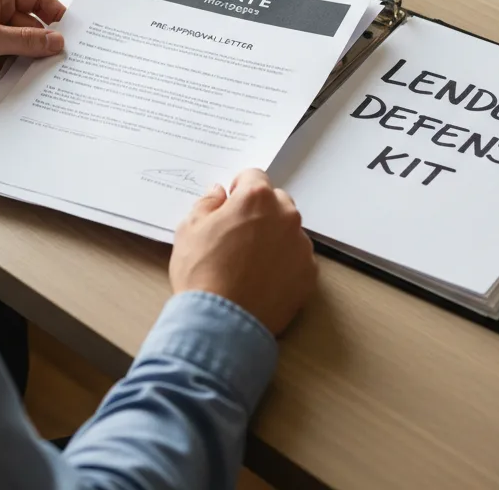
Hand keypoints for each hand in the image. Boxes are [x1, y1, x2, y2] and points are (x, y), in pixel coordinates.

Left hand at [0, 0, 65, 95]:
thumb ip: (26, 41)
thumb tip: (58, 41)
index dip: (55, 13)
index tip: (71, 33)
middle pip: (30, 25)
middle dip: (35, 45)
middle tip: (50, 63)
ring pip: (17, 46)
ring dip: (14, 61)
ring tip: (5, 70)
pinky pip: (2, 59)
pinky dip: (0, 69)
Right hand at [169, 169, 317, 335]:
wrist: (221, 322)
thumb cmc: (202, 271)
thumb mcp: (189, 228)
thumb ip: (207, 203)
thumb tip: (218, 194)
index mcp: (257, 198)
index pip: (253, 176)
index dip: (238, 189)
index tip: (229, 205)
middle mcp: (286, 217)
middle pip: (276, 200)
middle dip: (259, 210)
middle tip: (237, 233)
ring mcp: (301, 247)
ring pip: (288, 230)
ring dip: (273, 236)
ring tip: (249, 260)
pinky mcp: (309, 275)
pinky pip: (297, 258)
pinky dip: (284, 262)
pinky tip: (262, 277)